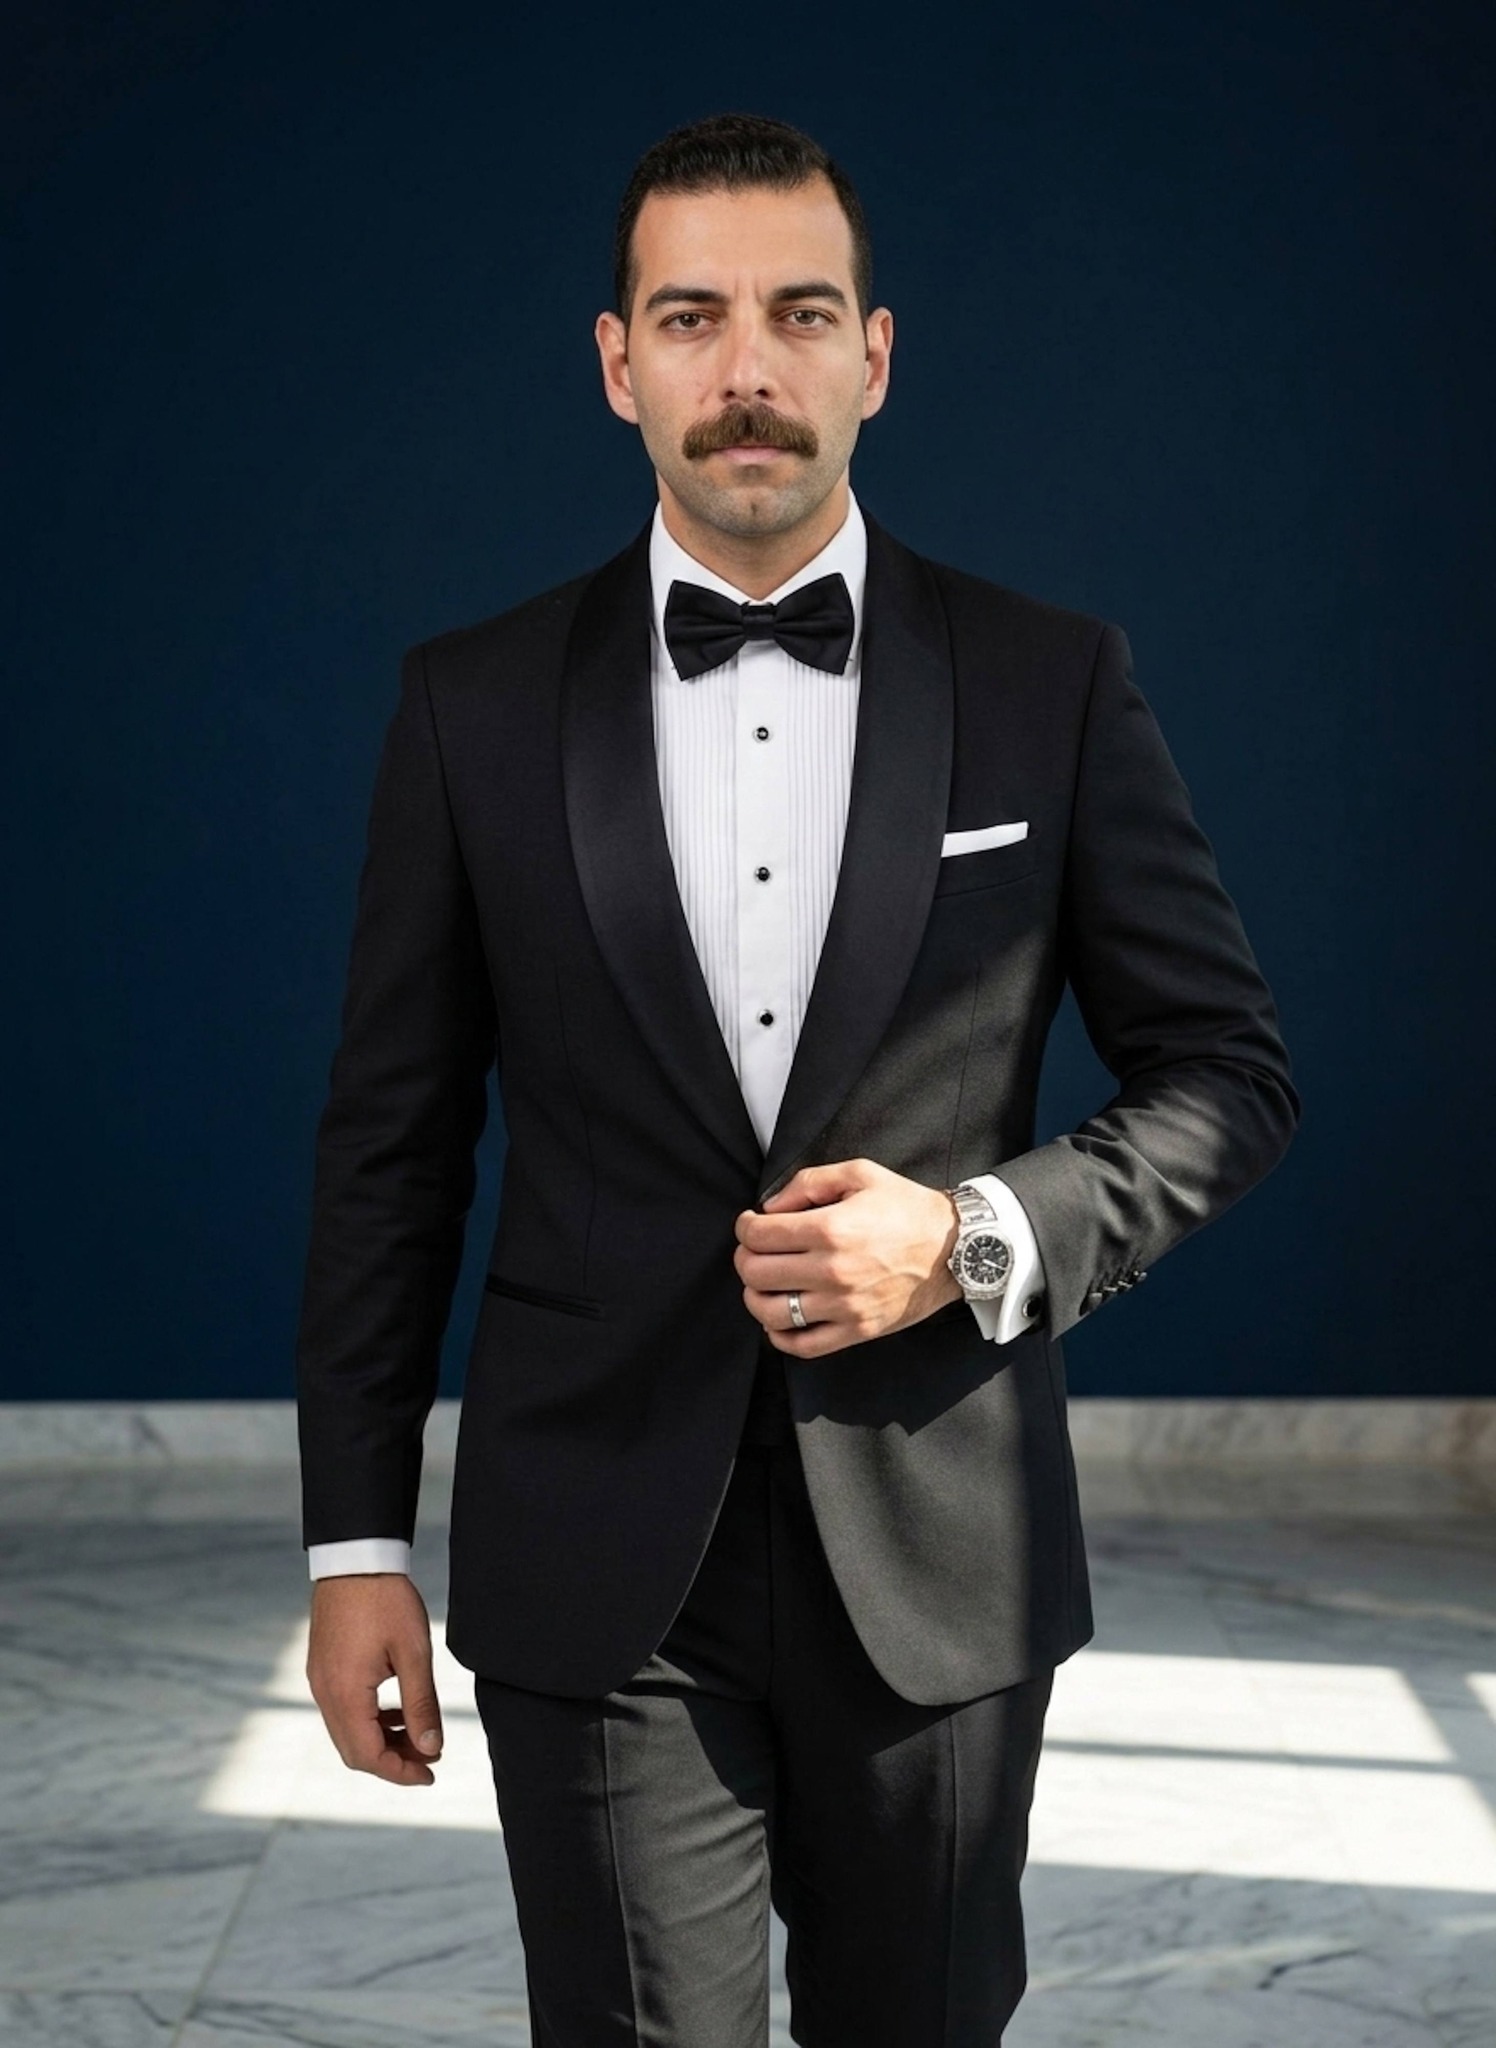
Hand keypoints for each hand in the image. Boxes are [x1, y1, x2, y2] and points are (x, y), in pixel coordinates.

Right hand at [305, 1573, 444, 1785]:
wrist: (355, 1559)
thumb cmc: (386, 1600)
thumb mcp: (413, 1652)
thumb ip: (422, 1704)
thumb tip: (432, 1747)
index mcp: (346, 1695)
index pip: (368, 1756)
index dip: (400, 1772)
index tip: (431, 1773)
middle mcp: (325, 1694)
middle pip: (354, 1751)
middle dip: (392, 1760)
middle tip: (429, 1757)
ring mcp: (319, 1681)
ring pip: (347, 1732)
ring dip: (381, 1741)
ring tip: (418, 1734)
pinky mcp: (322, 1669)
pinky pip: (343, 1710)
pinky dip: (369, 1720)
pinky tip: (396, 1710)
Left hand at [734, 1157, 963, 1356]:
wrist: (956, 1248)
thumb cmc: (908, 1208)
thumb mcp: (860, 1174)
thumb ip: (809, 1183)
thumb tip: (770, 1208)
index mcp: (831, 1229)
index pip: (759, 1235)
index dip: (745, 1227)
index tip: (751, 1224)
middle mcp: (834, 1271)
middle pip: (757, 1272)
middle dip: (745, 1258)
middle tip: (753, 1250)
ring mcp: (845, 1306)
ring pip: (771, 1312)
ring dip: (755, 1297)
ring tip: (763, 1284)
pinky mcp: (857, 1331)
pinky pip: (803, 1346)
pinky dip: (779, 1335)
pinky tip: (780, 1318)